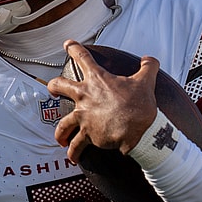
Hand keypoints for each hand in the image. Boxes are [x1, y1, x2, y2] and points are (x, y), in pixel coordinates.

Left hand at [47, 41, 158, 161]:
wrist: (140, 130)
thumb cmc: (140, 106)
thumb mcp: (146, 81)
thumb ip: (148, 67)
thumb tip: (150, 59)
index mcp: (98, 80)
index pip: (82, 58)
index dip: (73, 48)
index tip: (68, 44)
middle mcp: (85, 96)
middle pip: (60, 86)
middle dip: (53, 86)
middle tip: (52, 88)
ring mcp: (83, 116)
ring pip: (62, 123)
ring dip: (60, 131)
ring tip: (59, 137)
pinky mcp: (87, 134)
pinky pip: (75, 145)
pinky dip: (73, 152)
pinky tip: (72, 157)